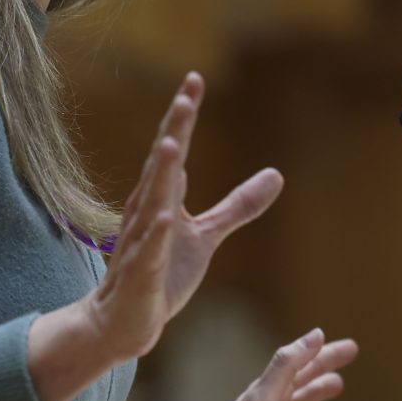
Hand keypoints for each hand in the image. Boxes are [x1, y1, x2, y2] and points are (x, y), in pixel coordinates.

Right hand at [88, 73, 282, 359]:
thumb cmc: (160, 273)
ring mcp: (142, 242)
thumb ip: (237, 206)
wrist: (124, 320)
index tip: (194, 80)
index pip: (173, 150)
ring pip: (151, 203)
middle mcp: (148, 212)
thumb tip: (277, 175)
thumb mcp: (206, 236)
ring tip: (170, 142)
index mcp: (161, 198)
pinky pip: (149, 252)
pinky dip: (156, 234)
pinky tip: (167, 216)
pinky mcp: (142, 274)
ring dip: (159, 173)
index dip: (183, 116)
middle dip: (173, 129)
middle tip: (186, 94)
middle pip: (161, 165)